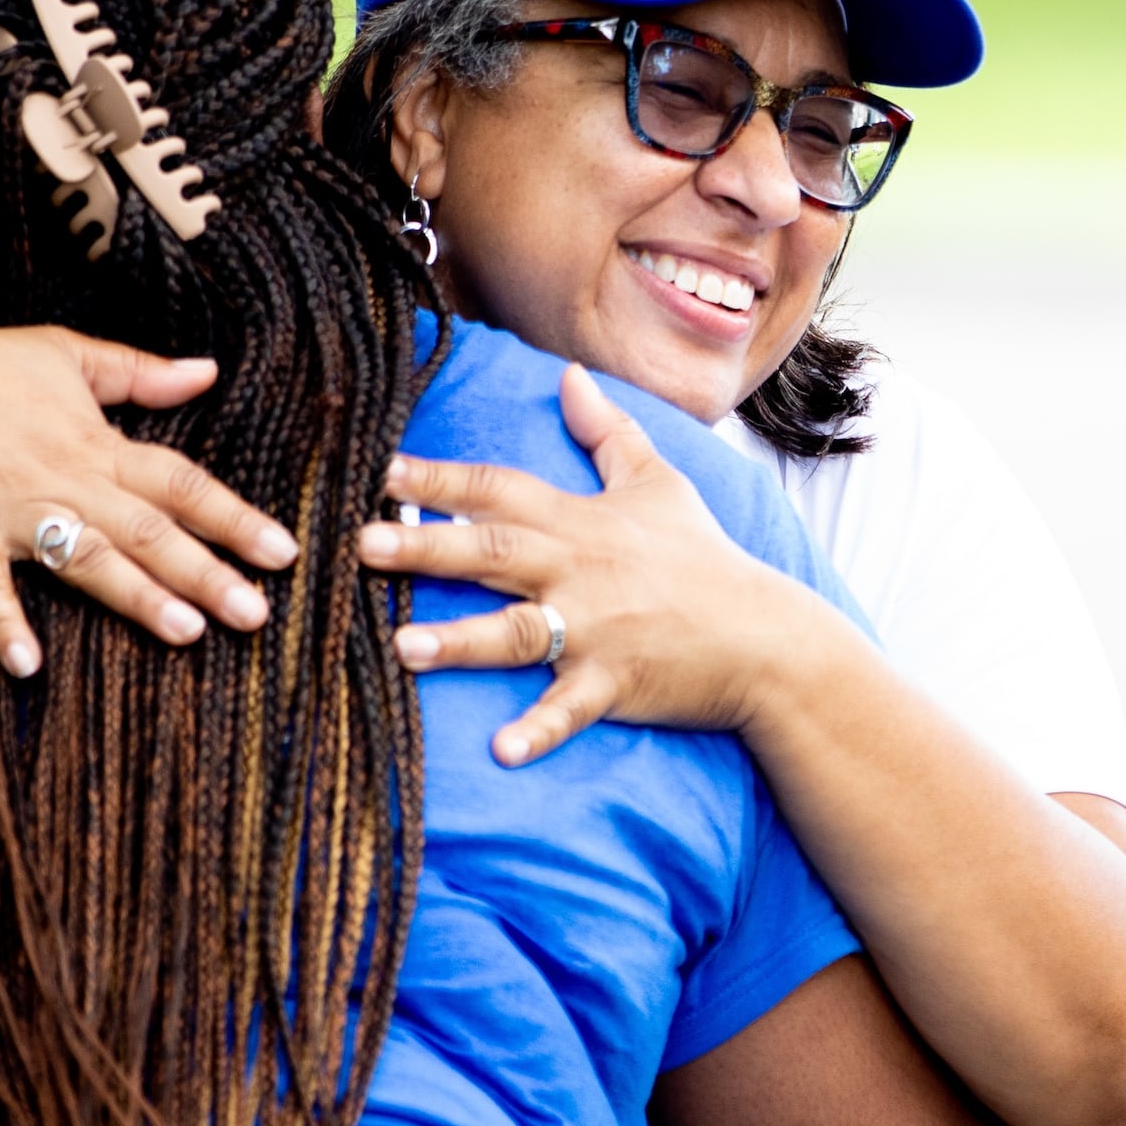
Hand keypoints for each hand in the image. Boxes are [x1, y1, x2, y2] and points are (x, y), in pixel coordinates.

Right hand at [0, 302, 298, 676]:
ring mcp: (10, 503)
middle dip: (207, 573)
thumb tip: (208, 371)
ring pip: (86, 555)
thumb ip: (140, 372)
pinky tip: (26, 663)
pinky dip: (3, 619)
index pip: (181, 484)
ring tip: (186, 633)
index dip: (235, 518)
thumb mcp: (66, 355)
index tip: (285, 553)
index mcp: (95, 442)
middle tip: (258, 615)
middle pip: (149, 529)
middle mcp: (64, 476)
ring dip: (136, 595)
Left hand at [353, 364, 841, 764]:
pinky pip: (570, 708)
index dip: (439, 477)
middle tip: (360, 544)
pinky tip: (502, 750)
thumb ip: (607, 431)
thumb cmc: (705, 559)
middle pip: (492, 552)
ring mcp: (595, 629)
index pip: (497, 489)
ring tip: (402, 647)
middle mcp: (578, 570)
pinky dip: (539, 729)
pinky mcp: (615, 683)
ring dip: (460, 639)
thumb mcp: (660, 482)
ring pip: (516, 630)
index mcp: (579, 522)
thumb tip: (570, 375)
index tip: (377, 469)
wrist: (765, 636)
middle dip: (425, 546)